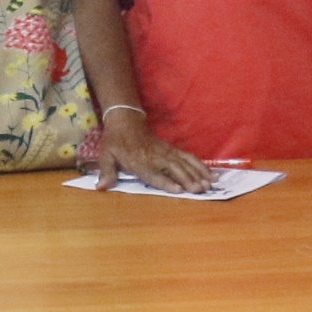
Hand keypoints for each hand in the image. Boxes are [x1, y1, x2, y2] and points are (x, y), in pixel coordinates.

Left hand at [96, 109, 214, 193]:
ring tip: (209, 184)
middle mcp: (155, 157)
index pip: (154, 173)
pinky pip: (188, 157)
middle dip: (188, 179)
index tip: (179, 190)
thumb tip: (101, 187)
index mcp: (139, 161)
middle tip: (200, 190)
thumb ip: (106, 172)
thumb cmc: (115, 141)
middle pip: (174, 169)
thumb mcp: (105, 155)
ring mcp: (166, 152)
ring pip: (184, 163)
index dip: (166, 182)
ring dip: (197, 174)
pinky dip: (200, 165)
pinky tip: (210, 174)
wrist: (125, 121)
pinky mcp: (172, 149)